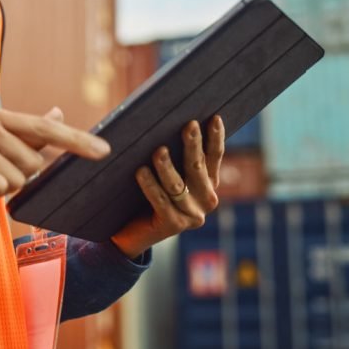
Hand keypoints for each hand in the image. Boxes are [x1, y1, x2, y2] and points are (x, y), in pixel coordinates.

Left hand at [110, 116, 224, 258]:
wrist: (133, 231)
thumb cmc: (149, 192)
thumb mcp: (166, 171)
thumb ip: (173, 153)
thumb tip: (166, 120)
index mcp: (208, 182)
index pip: (214, 156)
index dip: (216, 137)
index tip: (214, 117)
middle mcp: (207, 199)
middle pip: (197, 167)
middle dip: (193, 145)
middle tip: (189, 125)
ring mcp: (192, 215)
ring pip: (178, 185)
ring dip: (167, 167)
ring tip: (158, 151)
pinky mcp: (174, 225)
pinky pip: (161, 201)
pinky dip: (150, 186)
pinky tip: (141, 172)